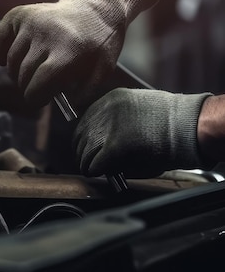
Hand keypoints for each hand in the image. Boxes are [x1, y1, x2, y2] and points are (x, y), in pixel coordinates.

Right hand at [0, 0, 159, 107]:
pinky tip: (3, 60)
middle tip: (33, 89)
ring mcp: (32, 22)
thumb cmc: (99, 44)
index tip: (36, 101)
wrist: (98, 8)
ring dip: (15, 72)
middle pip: (24, 72)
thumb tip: (66, 106)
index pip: (40, 82)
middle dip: (26, 87)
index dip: (34, 97)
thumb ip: (85, 92)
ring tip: (26, 76)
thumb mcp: (102, 69)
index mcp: (69, 51)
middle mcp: (47, 35)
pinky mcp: (22, 14)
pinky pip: (1, 35)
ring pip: (12, 58)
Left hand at [73, 88, 211, 177]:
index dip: (84, 136)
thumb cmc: (172, 121)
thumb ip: (117, 121)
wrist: (190, 125)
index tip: (85, 146)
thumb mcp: (138, 111)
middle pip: (81, 135)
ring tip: (91, 169)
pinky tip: (97, 172)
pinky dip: (94, 169)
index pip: (85, 119)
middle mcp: (106, 109)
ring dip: (87, 162)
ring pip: (85, 150)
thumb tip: (101, 141)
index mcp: (112, 98)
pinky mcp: (115, 146)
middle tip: (86, 161)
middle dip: (82, 150)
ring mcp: (110, 127)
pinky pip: (96, 162)